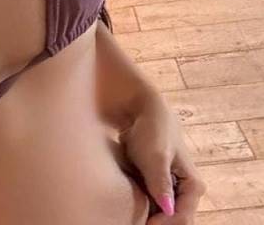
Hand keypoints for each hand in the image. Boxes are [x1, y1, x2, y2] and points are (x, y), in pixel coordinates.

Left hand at [118, 90, 206, 222]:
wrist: (139, 109)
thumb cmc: (151, 129)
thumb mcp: (155, 156)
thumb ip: (161, 182)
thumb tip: (168, 208)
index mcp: (194, 185)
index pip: (182, 217)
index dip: (164, 224)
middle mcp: (186, 190)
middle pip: (175, 220)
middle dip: (157, 223)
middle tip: (134, 222)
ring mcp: (171, 189)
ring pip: (162, 215)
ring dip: (149, 217)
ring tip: (130, 217)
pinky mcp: (157, 185)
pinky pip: (152, 206)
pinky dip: (143, 210)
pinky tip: (129, 209)